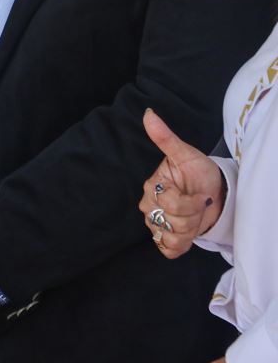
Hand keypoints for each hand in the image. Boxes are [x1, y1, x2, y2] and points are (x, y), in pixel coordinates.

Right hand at [140, 108, 225, 258]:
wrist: (214, 192)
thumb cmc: (199, 172)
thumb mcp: (186, 154)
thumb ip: (165, 137)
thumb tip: (148, 113)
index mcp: (152, 188)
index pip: (169, 204)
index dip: (190, 203)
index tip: (201, 195)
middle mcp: (149, 207)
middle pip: (171, 223)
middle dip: (192, 217)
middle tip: (198, 205)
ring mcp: (155, 224)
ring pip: (171, 237)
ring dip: (190, 231)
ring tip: (195, 217)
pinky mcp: (165, 239)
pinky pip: (167, 249)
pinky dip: (180, 245)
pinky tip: (188, 233)